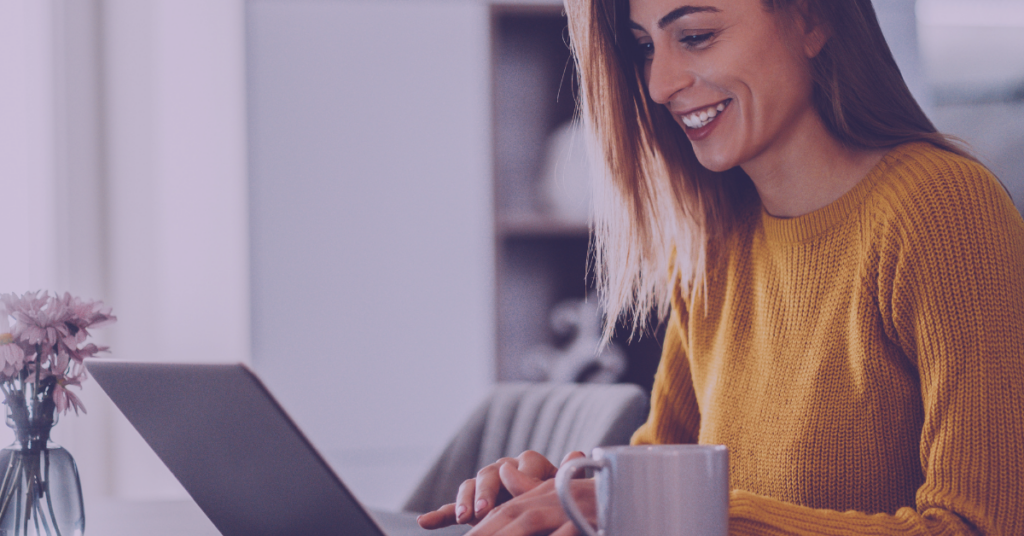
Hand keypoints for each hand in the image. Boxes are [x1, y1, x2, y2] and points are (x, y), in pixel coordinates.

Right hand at [418, 450, 584, 528]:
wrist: (550, 516)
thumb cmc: (562, 502)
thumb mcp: (568, 492)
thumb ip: (568, 476)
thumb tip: (577, 452)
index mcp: (531, 464)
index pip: (525, 463)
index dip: (521, 477)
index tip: (518, 494)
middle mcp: (506, 470)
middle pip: (491, 473)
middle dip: (486, 492)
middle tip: (484, 511)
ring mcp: (487, 489)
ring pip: (471, 487)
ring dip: (466, 501)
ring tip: (465, 518)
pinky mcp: (474, 508)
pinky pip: (455, 509)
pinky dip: (441, 515)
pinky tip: (425, 522)